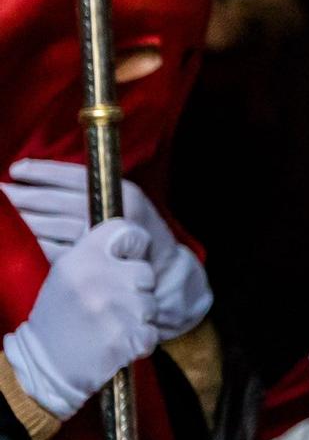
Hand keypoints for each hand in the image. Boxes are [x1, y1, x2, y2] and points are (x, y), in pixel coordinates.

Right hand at [1, 220, 158, 419]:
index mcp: (81, 259)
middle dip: (136, 287)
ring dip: (138, 316)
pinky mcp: (125, 338)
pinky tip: (116, 340)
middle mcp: (98, 279)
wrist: (45, 363)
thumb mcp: (67, 273)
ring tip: (110, 323)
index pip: (127, 231)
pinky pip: (151, 332)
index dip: (134, 244)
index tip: (128, 257)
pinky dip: (140, 340)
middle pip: (145, 272)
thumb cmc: (60, 315)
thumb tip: (136, 239)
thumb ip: (99, 254)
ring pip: (151, 304)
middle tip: (111, 301)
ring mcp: (114, 309)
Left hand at [5, 160, 211, 337]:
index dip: (42, 172)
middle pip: (54, 202)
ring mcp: (99, 241)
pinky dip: (33, 244)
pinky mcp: (88, 263)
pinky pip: (50, 251)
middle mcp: (111, 214)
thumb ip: (92, 189)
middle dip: (23, 196)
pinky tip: (21, 238)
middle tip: (2, 192)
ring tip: (7, 213)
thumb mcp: (123, 201)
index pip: (73, 177)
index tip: (17, 169)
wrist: (161, 270)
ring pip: (48, 227)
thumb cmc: (135, 230)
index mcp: (121, 192)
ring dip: (22, 220)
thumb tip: (47, 175)